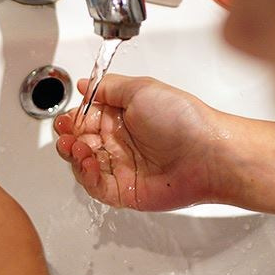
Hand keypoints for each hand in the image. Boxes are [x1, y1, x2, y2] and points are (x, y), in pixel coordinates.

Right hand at [54, 75, 230, 209]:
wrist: (208, 154)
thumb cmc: (182, 119)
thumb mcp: (141, 89)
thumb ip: (108, 87)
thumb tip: (85, 83)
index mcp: (121, 117)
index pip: (84, 119)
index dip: (71, 119)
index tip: (66, 119)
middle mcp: (120, 142)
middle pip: (79, 142)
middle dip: (67, 138)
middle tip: (67, 135)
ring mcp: (121, 167)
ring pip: (83, 165)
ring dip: (74, 156)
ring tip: (79, 148)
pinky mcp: (124, 190)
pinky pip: (95, 186)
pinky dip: (86, 176)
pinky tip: (89, 163)